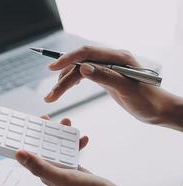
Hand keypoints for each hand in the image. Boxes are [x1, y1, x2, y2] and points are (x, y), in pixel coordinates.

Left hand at [15, 116, 129, 185]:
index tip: (29, 123)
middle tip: (47, 118)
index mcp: (46, 173)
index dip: (29, 138)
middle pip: (45, 147)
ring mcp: (65, 170)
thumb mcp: (62, 177)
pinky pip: (72, 152)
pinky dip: (76, 144)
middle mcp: (53, 171)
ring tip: (67, 123)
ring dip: (62, 135)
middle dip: (46, 132)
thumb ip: (40, 166)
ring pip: (59, 148)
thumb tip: (19, 153)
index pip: (32, 153)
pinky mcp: (77, 170)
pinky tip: (83, 138)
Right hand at [44, 46, 182, 130]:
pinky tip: (68, 85)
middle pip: (80, 63)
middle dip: (63, 78)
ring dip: (65, 82)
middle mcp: (111, 59)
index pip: (87, 52)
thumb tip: (82, 68)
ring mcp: (108, 67)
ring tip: (53, 95)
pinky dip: (73, 80)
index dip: (68, 58)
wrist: (157, 109)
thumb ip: (105, 77)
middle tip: (51, 95)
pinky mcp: (106, 75)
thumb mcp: (126, 89)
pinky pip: (85, 73)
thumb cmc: (146, 100)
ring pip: (80, 70)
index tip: (52, 67)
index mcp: (118, 57)